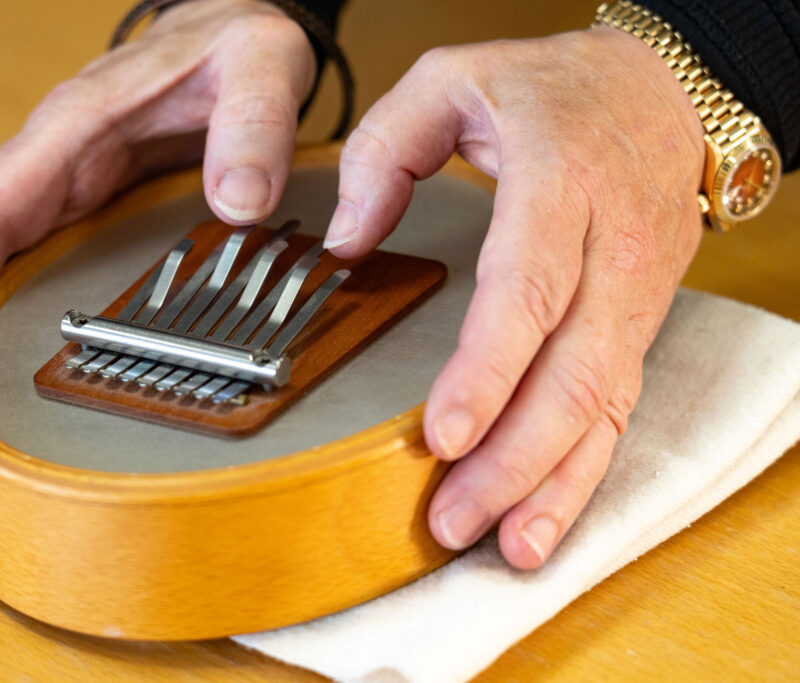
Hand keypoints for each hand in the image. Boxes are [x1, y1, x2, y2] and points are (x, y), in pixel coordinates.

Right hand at [0, 0, 314, 437]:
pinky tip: (6, 356)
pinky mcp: (89, 203)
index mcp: (79, 124)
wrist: (232, 32)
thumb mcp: (260, 65)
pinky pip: (31, 258)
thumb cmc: (237, 42)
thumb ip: (254, 127)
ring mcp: (68, 183)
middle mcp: (58, 159)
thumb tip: (239, 205)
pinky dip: (8, 308)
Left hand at [323, 27, 705, 567]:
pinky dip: (583, 469)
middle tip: (452, 516)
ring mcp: (637, 292)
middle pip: (573, 370)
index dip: (490, 369)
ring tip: (503, 544)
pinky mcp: (639, 321)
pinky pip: (618, 407)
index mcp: (562, 181)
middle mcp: (614, 247)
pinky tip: (543, 516)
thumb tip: (347, 239)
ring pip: (604, 404)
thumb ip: (386, 150)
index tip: (445, 434)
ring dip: (552, 482)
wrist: (662, 91)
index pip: (530, 290)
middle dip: (513, 456)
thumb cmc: (555, 89)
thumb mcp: (453, 78)